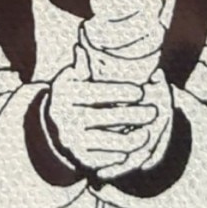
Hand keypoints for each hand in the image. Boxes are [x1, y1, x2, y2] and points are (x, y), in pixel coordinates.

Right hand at [47, 62, 172, 178]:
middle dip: (133, 115)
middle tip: (153, 111)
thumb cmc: (72, 95)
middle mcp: (65, 119)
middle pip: (105, 118)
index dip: (120, 92)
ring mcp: (72, 141)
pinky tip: (134, 149)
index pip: (96, 92)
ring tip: (148, 133)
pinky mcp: (79, 159)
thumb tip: (82, 47)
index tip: (141, 91)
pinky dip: (121, 155)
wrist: (53, 127)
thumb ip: (81, 66)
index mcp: (64, 94)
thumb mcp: (72, 78)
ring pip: (107, 142)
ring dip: (132, 140)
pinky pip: (104, 160)